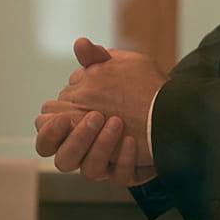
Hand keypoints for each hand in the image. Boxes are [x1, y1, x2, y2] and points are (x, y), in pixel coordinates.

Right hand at [32, 37, 165, 175]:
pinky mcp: (129, 171)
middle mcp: (86, 149)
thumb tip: (80, 43)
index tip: (64, 116)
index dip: (49, 132)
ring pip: (89, 172)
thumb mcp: (118, 69)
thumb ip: (96, 60)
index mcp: (74, 127)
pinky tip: (132, 142)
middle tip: (96, 116)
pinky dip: (124, 160)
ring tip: (117, 123)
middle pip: (63, 160)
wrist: (173, 106)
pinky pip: (121, 177)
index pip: (47, 138)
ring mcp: (108, 163)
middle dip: (75, 141)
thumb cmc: (137, 88)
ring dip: (100, 147)